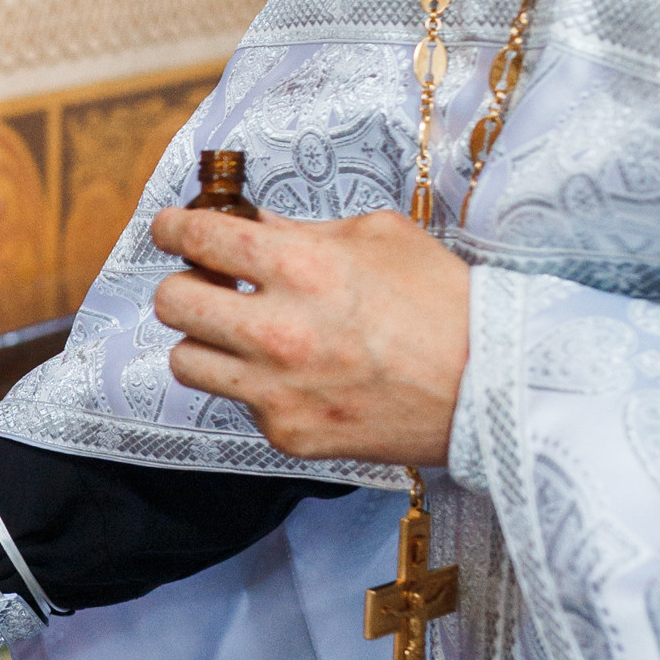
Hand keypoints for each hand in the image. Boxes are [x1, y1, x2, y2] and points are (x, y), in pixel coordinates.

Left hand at [149, 202, 469, 465]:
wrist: (488, 386)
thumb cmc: (443, 303)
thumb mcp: (380, 236)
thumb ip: (305, 229)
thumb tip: (253, 225)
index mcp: (301, 266)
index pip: (199, 237)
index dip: (174, 228)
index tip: (171, 229)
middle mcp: (278, 330)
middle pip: (171, 302)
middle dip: (183, 284)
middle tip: (208, 283)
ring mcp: (277, 390)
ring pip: (185, 360)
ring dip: (206, 340)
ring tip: (242, 333)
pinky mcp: (288, 434)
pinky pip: (238, 401)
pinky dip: (254, 385)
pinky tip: (296, 374)